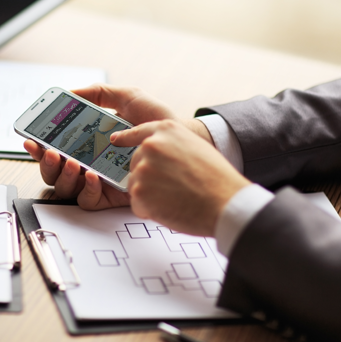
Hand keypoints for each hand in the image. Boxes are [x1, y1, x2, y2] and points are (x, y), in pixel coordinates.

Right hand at [25, 84, 213, 209]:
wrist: (181, 141)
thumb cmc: (157, 121)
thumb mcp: (128, 98)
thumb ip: (101, 92)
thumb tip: (71, 92)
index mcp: (88, 142)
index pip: (55, 147)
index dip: (38, 146)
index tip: (31, 139)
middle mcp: (89, 163)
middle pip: (54, 170)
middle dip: (45, 162)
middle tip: (51, 151)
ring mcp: (99, 181)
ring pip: (65, 187)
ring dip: (62, 174)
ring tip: (71, 160)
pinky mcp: (111, 197)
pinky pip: (86, 201)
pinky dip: (84, 189)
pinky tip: (91, 175)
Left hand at [111, 120, 250, 235]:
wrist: (224, 201)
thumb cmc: (216, 179)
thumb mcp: (196, 146)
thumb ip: (172, 145)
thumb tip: (157, 154)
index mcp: (166, 130)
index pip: (139, 132)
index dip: (127, 138)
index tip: (116, 140)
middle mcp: (151, 145)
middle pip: (136, 164)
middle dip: (149, 178)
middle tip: (174, 188)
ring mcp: (143, 168)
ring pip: (136, 185)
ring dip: (151, 196)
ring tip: (176, 198)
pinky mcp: (138, 191)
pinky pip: (137, 205)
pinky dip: (150, 211)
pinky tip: (171, 209)